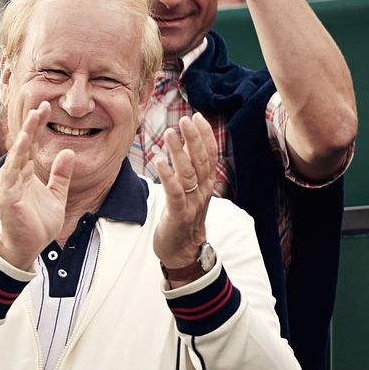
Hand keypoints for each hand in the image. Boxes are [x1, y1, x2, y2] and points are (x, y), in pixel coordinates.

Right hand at [0, 101, 73, 269]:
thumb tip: (68, 152)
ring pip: (16, 155)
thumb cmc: (38, 224)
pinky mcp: (7, 197)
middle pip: (23, 145)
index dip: (37, 126)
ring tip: (34, 118)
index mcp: (25, 174)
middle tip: (42, 105)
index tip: (47, 108)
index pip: (30, 145)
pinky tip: (22, 145)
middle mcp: (15, 176)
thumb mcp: (57, 195)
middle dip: (31, 125)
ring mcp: (9, 186)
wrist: (29, 247)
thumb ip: (61, 175)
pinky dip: (16, 158)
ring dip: (24, 136)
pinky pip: (11, 174)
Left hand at [152, 113, 217, 268]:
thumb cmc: (183, 220)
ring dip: (179, 152)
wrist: (183, 252)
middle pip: (201, 160)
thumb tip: (187, 145)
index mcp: (206, 184)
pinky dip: (168, 176)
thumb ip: (189, 171)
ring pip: (188, 173)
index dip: (204, 135)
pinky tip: (159, 161)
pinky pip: (174, 192)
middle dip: (194, 138)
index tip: (197, 117)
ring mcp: (192, 203)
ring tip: (169, 133)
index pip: (209, 155)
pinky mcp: (179, 215)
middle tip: (184, 119)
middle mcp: (203, 191)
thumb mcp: (189, 192)